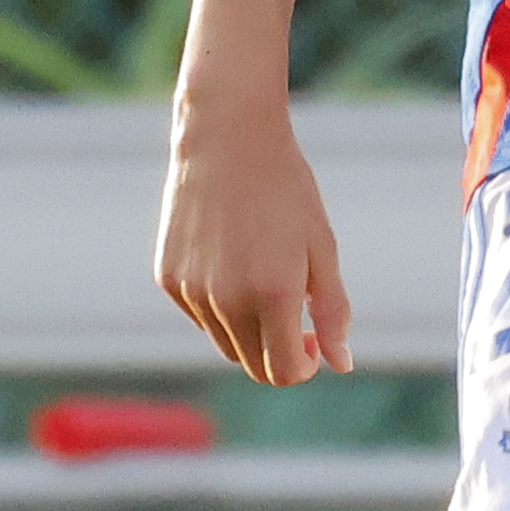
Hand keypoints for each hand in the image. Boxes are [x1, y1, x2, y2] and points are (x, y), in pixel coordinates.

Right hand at [154, 109, 353, 385]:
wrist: (227, 137)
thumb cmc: (285, 190)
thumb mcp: (322, 247)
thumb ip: (333, 310)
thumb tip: (341, 365)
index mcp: (272, 294)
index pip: (285, 372)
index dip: (305, 367)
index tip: (315, 342)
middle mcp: (226, 300)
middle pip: (253, 365)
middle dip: (280, 354)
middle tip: (299, 321)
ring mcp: (192, 291)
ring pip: (225, 344)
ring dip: (250, 331)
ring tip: (265, 280)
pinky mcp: (168, 279)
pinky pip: (200, 315)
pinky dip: (220, 306)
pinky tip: (232, 259)